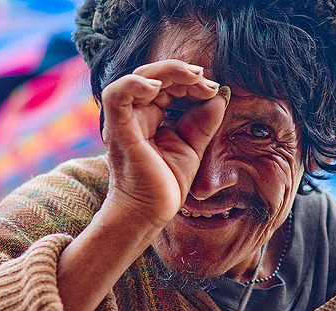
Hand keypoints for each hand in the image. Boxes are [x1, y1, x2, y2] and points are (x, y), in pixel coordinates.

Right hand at [57, 60, 228, 310]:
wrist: (150, 214)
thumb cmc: (166, 184)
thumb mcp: (191, 148)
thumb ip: (202, 123)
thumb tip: (218, 98)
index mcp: (153, 117)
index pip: (169, 87)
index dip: (191, 83)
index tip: (214, 89)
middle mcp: (137, 115)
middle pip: (154, 77)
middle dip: (183, 74)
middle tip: (205, 80)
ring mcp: (127, 121)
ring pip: (138, 78)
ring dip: (166, 72)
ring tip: (192, 77)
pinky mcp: (120, 130)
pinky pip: (117, 97)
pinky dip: (135, 84)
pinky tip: (157, 86)